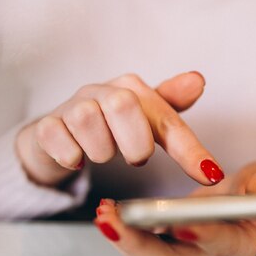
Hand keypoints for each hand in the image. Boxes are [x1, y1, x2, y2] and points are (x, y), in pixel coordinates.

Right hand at [15, 72, 223, 186]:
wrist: (57, 133)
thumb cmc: (109, 126)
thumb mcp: (144, 119)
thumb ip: (171, 108)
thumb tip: (197, 81)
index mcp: (132, 89)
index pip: (167, 117)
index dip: (189, 149)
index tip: (209, 175)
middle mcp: (101, 91)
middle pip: (123, 104)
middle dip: (134, 142)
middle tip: (134, 158)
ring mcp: (70, 106)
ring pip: (87, 119)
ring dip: (100, 149)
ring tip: (102, 154)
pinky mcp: (45, 125)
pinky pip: (55, 136)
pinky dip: (69, 154)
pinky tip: (76, 158)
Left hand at [93, 161, 255, 255]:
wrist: (247, 200)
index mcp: (239, 243)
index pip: (220, 243)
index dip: (202, 235)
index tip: (179, 224)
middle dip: (137, 244)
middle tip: (112, 222)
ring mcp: (186, 252)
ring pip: (150, 255)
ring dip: (124, 237)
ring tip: (104, 214)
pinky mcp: (168, 242)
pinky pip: (142, 241)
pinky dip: (124, 228)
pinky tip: (108, 211)